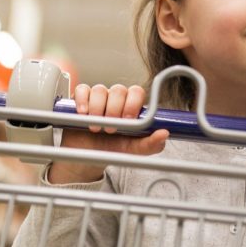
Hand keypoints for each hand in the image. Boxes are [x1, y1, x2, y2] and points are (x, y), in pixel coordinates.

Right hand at [48, 83, 168, 183]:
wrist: (90, 157)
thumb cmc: (114, 149)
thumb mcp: (134, 150)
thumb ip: (151, 144)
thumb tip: (164, 133)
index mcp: (132, 105)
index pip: (136, 92)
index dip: (133, 103)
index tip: (128, 120)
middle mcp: (116, 98)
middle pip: (119, 90)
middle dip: (115, 109)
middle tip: (111, 129)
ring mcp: (98, 97)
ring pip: (100, 90)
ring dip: (98, 108)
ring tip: (96, 127)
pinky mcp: (81, 99)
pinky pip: (82, 90)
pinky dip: (83, 101)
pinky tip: (83, 115)